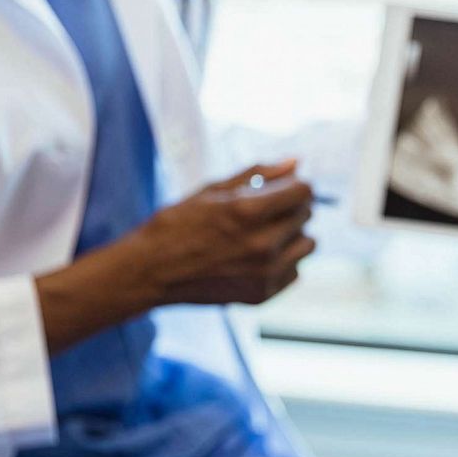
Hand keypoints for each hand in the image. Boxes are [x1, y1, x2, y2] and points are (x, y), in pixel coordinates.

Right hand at [131, 160, 316, 305]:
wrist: (150, 271)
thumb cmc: (177, 224)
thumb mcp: (213, 190)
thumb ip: (259, 175)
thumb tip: (296, 162)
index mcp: (249, 212)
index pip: (303, 191)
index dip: (295, 185)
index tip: (284, 187)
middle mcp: (262, 245)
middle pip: (306, 216)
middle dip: (290, 207)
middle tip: (264, 210)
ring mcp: (265, 273)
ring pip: (307, 244)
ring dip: (292, 235)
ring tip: (263, 233)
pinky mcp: (262, 294)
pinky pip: (294, 270)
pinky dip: (282, 261)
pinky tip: (256, 257)